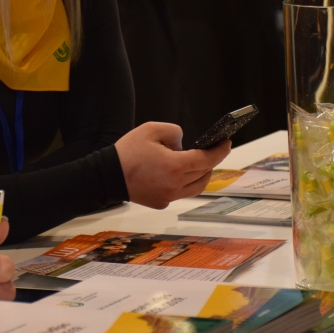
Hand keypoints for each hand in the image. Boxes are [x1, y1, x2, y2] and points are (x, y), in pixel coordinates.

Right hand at [114, 122, 231, 208]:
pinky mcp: (161, 203)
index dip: (220, 150)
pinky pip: (181, 193)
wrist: (107, 176)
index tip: (226, 143)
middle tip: (214, 150)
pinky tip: (178, 174)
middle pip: (204, 174)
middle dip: (211, 161)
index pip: (207, 159)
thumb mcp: (151, 129)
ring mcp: (169, 197)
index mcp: (175, 166)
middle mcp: (176, 185)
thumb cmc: (127, 152)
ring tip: (200, 163)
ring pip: (196, 187)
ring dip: (202, 175)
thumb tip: (183, 144)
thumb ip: (173, 132)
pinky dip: (185, 183)